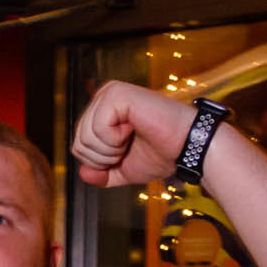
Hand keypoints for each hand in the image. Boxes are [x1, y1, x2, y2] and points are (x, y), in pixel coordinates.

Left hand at [69, 80, 195, 188]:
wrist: (187, 148)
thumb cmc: (161, 153)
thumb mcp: (123, 169)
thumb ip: (101, 173)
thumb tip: (82, 173)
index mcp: (101, 110)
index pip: (78, 146)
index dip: (100, 162)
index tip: (125, 152)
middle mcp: (103, 97)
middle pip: (78, 142)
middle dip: (104, 158)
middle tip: (129, 146)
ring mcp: (109, 93)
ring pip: (85, 137)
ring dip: (111, 150)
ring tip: (132, 138)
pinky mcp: (117, 94)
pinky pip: (97, 129)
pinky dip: (115, 140)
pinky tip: (133, 129)